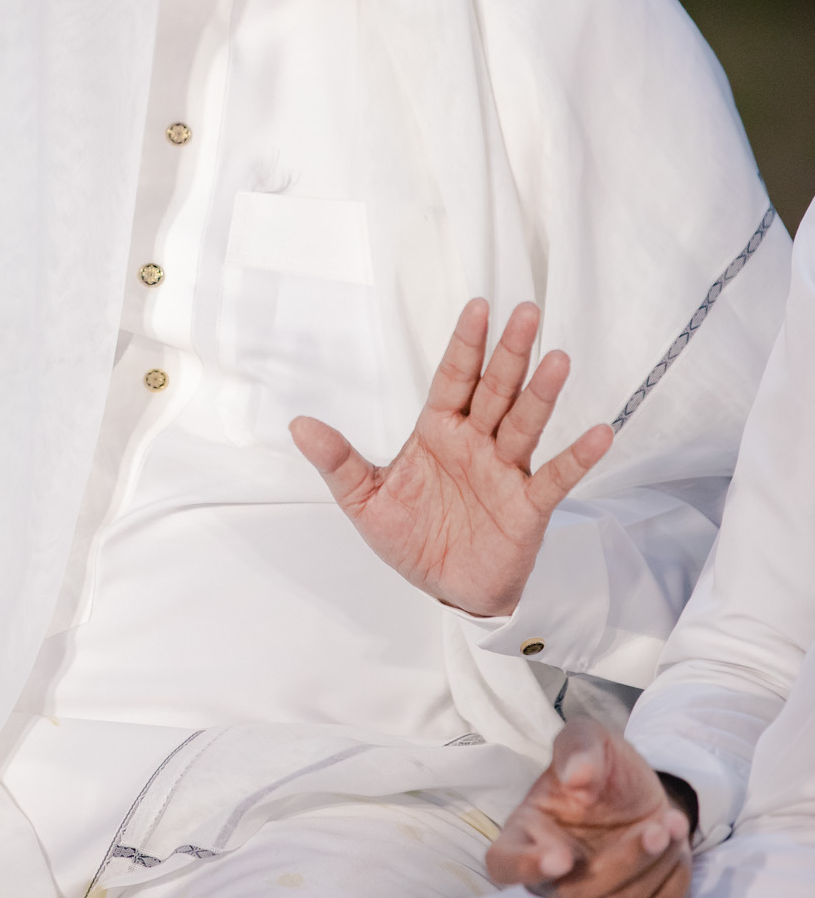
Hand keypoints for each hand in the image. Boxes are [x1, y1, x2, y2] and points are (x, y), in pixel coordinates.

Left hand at [290, 298, 612, 615]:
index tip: (479, 307)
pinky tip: (599, 432)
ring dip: (542, 394)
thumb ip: (338, 461)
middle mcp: (476, 442)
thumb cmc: (411, 537)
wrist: (447, 591)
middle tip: (526, 312)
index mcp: (438, 431)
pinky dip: (577, 457)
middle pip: (495, 389)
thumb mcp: (365, 501)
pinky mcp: (528, 506)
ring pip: (525, 423)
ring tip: (558, 359)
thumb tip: (298, 425)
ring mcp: (505, 471)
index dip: (466, 344)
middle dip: (509, 353)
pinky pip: (555, 478)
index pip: (453, 379)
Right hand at [486, 718, 693, 897]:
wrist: (644, 794)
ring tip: (671, 824)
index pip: (504, 864)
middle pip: (571, 892)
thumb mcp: (589, 738)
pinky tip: (676, 849)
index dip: (525, 867)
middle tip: (654, 827)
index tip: (561, 856)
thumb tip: (577, 778)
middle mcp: (552, 878)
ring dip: (650, 867)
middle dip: (621, 861)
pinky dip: (672, 884)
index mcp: (526, 833)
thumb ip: (577, 748)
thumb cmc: (602, 770)